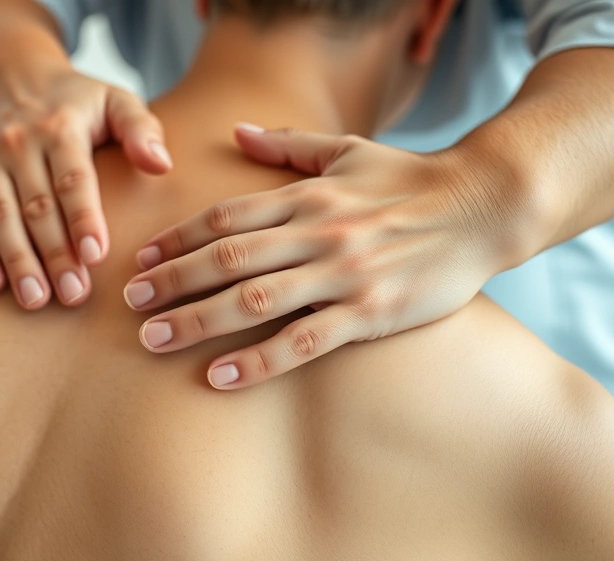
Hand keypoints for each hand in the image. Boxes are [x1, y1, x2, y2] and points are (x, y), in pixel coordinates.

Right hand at [0, 62, 170, 308]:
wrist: (8, 77)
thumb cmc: (74, 101)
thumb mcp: (116, 100)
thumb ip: (141, 130)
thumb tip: (161, 164)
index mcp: (60, 126)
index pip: (73, 180)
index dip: (84, 219)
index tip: (96, 256)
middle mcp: (18, 142)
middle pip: (38, 206)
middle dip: (56, 254)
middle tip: (75, 296)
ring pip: (0, 217)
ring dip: (17, 260)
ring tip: (36, 299)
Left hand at [124, 125, 514, 389]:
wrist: (483, 206)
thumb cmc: (410, 180)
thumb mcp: (348, 150)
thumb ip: (288, 145)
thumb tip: (238, 131)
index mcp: (308, 195)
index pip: (227, 215)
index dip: (178, 238)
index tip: (141, 259)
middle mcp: (318, 231)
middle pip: (227, 257)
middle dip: (172, 281)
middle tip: (130, 303)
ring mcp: (343, 274)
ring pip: (254, 299)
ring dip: (198, 320)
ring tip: (154, 339)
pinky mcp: (371, 313)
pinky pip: (305, 342)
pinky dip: (260, 360)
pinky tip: (221, 376)